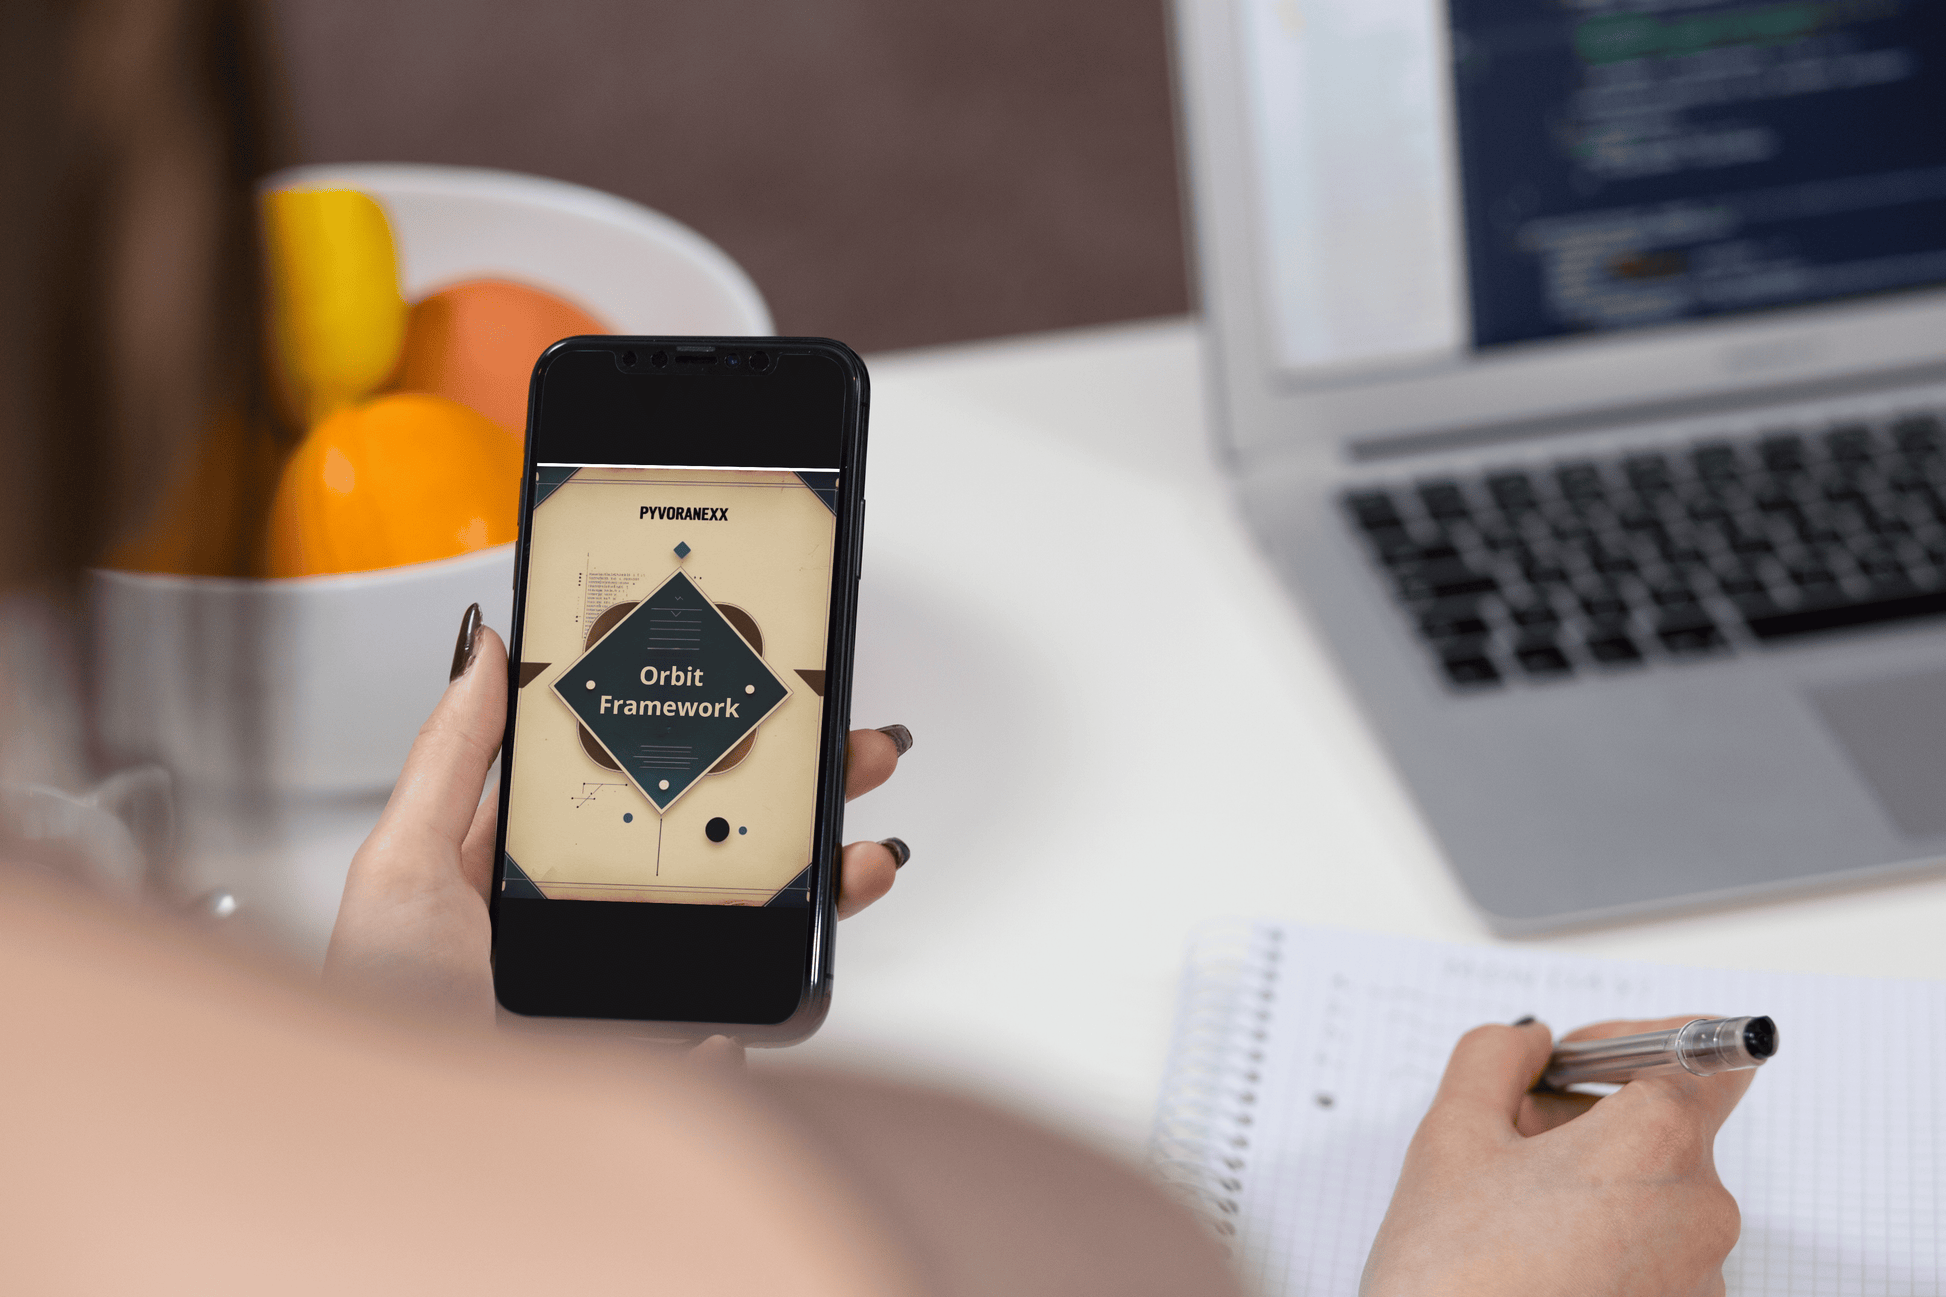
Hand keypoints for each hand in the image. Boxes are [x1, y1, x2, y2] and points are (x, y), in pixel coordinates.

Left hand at [323, 610, 910, 1024]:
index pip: (634, 780)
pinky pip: (737, 1024)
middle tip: (849, 757)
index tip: (755, 695)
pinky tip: (785, 971)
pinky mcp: (658, 1059)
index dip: (700, 736)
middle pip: (713, 841)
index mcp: (529, 865)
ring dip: (818, 889)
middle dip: (793, 797)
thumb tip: (486, 648)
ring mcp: (630, 989)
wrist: (407, 1155)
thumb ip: (450, 756)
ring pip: (747, 926)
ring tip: (860, 862)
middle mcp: (588, 923)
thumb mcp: (401, 866)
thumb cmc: (380, 1012)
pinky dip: (775, 1002)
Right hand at [1360, 1015, 1752, 1296]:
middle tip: (1504, 1141)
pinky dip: (1599, 1243)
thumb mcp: (1451, 1135)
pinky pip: (1650, 1259)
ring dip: (1588, 1185)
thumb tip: (1529, 1042)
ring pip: (1651, 1196)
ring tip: (1505, 1216)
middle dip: (1584, 1120)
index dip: (1633, 1042)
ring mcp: (1699, 1283)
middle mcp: (1703, 1212)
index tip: (1574, 1060)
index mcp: (1659, 1143)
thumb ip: (1495, 1059)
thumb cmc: (1453, 1277)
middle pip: (1663, 1129)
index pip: (1705, 1055)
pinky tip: (1529, 1263)